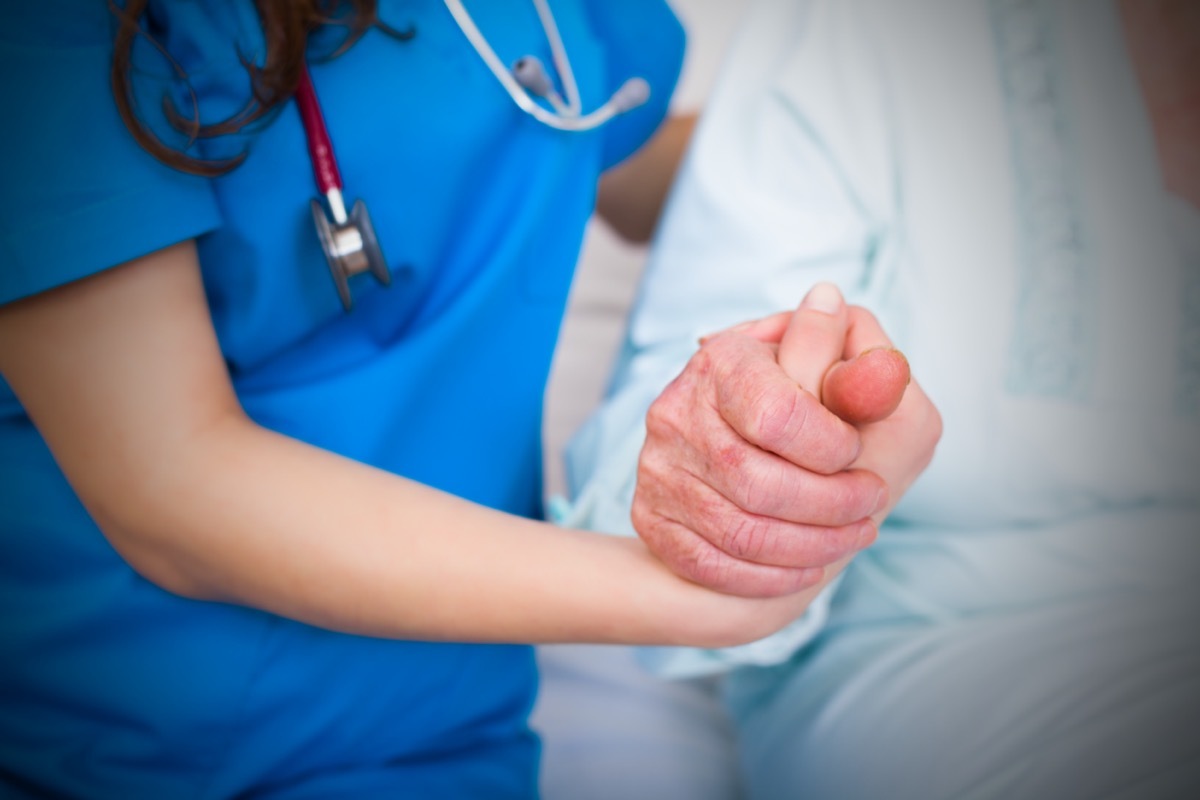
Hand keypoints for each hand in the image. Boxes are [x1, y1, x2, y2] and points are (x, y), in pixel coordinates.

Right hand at [631, 283, 901, 597]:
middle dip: (831, 504)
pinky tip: (812, 564)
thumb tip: (834, 303)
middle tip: (870, 502)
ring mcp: (657, 468)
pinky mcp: (652, 518)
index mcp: (722, 361)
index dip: (830, 446)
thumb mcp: (842, 374)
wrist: (750, 462)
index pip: (776, 415)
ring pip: (740, 533)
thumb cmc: (808, 410)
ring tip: (855, 533)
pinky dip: (773, 576)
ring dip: (814, 546)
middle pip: (757, 483)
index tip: (856, 452)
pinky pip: (711, 566)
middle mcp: (675, 412)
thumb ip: (851, 360)